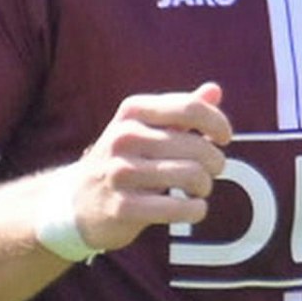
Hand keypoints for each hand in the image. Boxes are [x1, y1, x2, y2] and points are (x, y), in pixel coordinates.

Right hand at [71, 81, 230, 252]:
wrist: (77, 200)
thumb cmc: (123, 159)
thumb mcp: (146, 129)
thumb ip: (181, 111)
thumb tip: (215, 90)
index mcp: (132, 112)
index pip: (190, 108)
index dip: (218, 123)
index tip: (223, 138)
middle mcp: (124, 137)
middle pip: (198, 146)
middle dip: (215, 162)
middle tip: (209, 172)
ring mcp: (120, 172)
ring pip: (193, 176)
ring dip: (204, 187)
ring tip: (196, 190)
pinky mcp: (122, 206)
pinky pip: (178, 208)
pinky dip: (195, 210)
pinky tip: (192, 208)